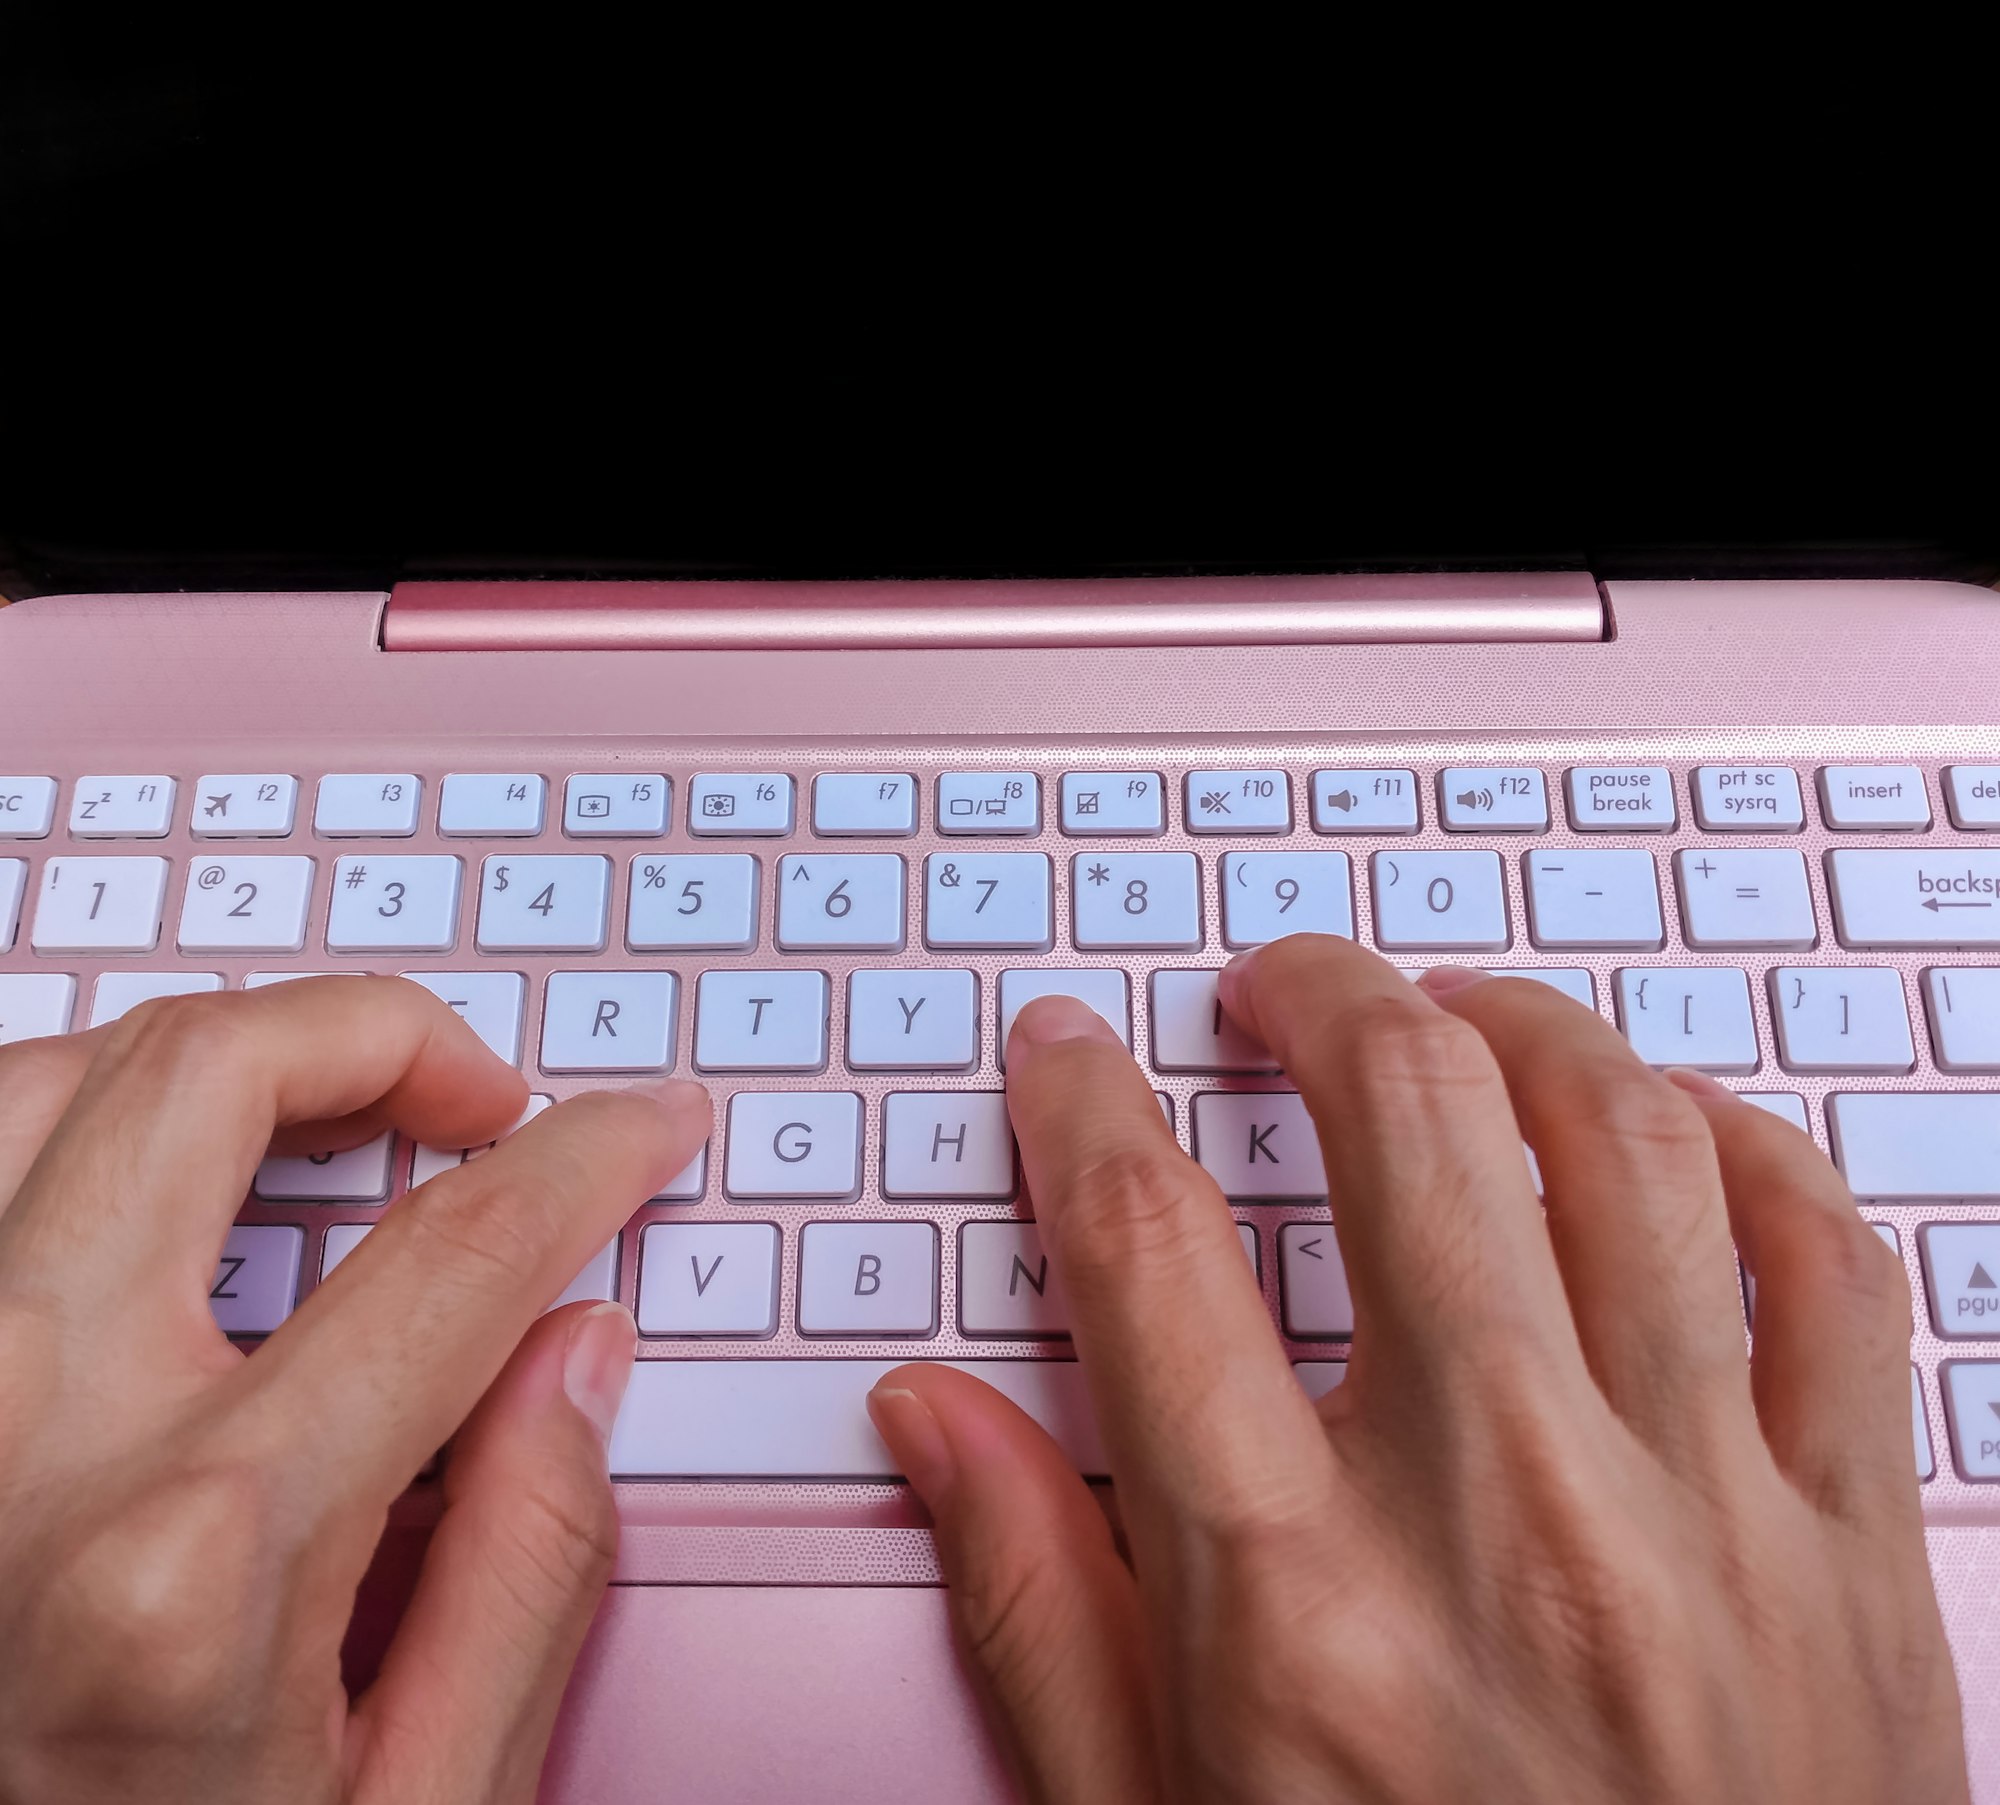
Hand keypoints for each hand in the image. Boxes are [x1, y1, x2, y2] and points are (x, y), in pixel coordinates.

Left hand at [0, 978, 708, 1804]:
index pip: (454, 1256)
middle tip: (478, 1095)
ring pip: (49, 1082)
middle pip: (212, 1078)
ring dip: (216, 1059)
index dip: (587, 1160)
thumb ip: (526, 1563)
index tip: (642, 1125)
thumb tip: (577, 1346)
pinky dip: (71, 1128)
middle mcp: (12, 1445)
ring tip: (321, 1114)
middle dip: (387, 1033)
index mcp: (194, 1566)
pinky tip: (159, 1184)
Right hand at [869, 937, 1967, 1803]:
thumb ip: (1039, 1607)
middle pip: (1406, 1118)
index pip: (1146, 1248)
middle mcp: (1504, 1520)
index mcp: (1299, 1607)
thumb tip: (934, 1421)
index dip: (1082, 1107)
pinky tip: (1668, 1134)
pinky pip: (1829, 1261)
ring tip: (1458, 1017)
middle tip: (1278, 984)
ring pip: (1627, 1144)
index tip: (1071, 1057)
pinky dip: (1747, 1151)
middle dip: (1319, 995)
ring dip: (1523, 1027)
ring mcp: (1705, 1519)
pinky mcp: (1852, 1544)